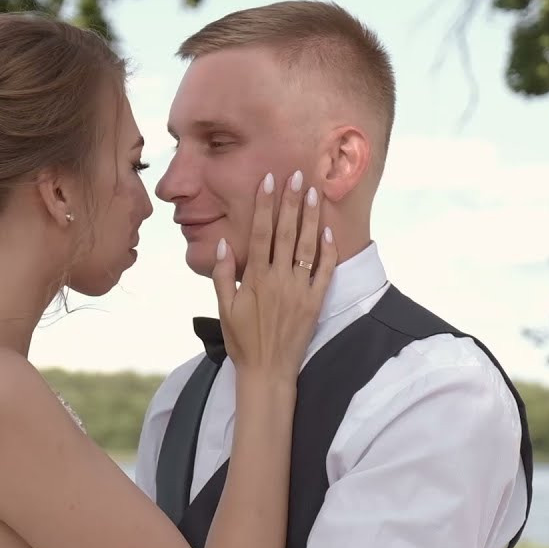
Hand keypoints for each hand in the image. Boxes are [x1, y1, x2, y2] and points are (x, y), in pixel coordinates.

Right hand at [211, 171, 335, 380]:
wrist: (268, 371)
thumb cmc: (242, 340)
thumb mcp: (223, 307)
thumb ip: (222, 274)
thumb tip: (224, 243)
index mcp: (255, 278)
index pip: (261, 233)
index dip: (265, 205)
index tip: (269, 182)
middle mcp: (279, 280)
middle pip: (287, 233)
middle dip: (291, 202)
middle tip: (297, 176)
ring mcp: (299, 290)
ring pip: (307, 246)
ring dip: (310, 218)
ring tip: (314, 193)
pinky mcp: (315, 302)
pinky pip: (324, 272)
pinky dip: (327, 250)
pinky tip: (327, 230)